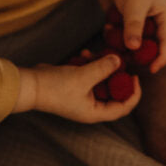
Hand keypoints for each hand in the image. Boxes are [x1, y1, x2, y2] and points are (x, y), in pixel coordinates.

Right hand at [14, 54, 140, 122]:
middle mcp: (91, 107)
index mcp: (95, 112)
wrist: (30, 85)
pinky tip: (85, 53)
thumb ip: (103, 68)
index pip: (123, 108)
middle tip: (119, 61)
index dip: (133, 94)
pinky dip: (89, 64)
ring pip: (101, 82)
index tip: (135, 76)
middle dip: (117, 75)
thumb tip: (118, 60)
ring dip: (101, 66)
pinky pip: (89, 75)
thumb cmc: (55, 87)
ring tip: (96, 54)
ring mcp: (83, 97)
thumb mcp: (83, 76)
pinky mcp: (75, 86)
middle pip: (114, 93)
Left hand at [98, 0, 165, 72]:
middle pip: (147, 48)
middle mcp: (151, 23)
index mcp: (163, 17)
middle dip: (137, 55)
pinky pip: (118, 38)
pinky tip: (107, 26)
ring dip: (121, 46)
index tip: (152, 70)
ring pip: (131, 45)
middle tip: (127, 60)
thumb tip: (133, 48)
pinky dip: (112, 37)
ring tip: (113, 42)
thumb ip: (134, 27)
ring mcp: (135, 24)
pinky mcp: (121, 23)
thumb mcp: (135, 5)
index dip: (161, 58)